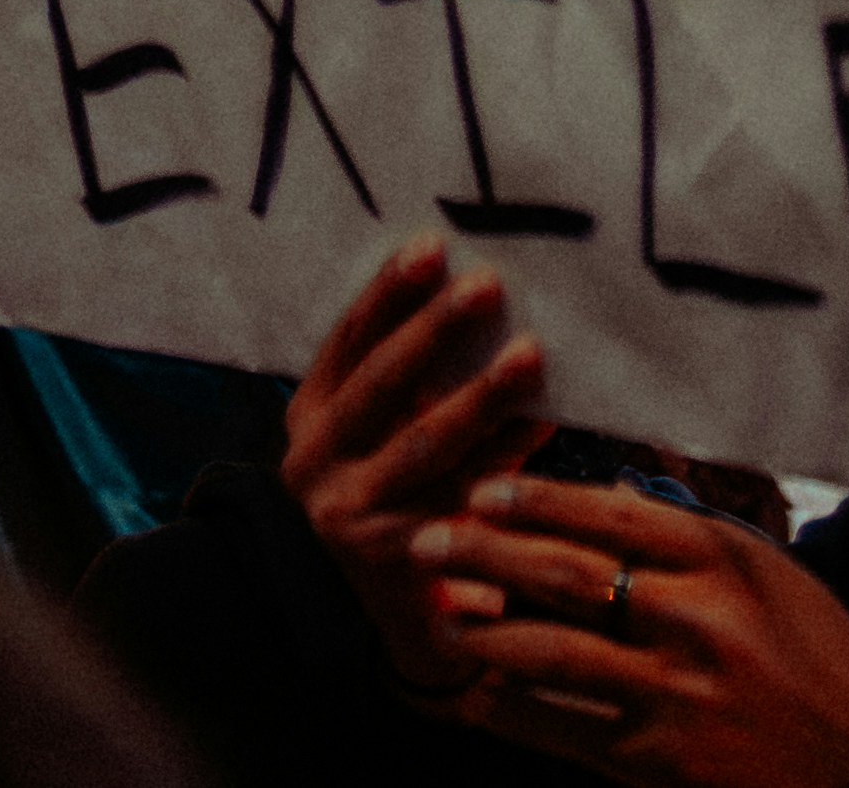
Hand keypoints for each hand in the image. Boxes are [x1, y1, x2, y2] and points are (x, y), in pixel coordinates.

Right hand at [281, 241, 554, 704]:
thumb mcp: (373, 423)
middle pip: (382, 384)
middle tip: (488, 284)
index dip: (388, 292)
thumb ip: (406, 366)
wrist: (382, 604)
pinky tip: (540, 426)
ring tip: (530, 356)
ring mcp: (349, 517)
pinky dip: (501, 462)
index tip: (433, 245)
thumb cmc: (392, 481)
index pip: (348, 340)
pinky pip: (455, 498)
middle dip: (435, 331)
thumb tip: (474, 275)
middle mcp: (315, 465)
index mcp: (308, 416)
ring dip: (480, 397)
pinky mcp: (394, 560)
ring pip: (423, 445)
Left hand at [415, 473, 848, 782]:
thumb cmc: (824, 659)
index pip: (611, 512)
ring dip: (488, 632)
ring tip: (444, 615)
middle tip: (430, 536)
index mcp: (723, 557)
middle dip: (488, 552)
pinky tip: (480, 696)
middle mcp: (693, 616)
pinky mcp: (659, 760)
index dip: (538, 498)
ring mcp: (672, 692)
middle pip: (567, 573)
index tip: (486, 485)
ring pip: (553, 652)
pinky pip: (566, 728)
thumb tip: (616, 503)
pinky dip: (515, 711)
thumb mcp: (771, 575)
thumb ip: (695, 542)